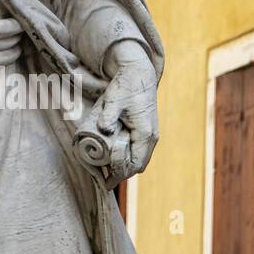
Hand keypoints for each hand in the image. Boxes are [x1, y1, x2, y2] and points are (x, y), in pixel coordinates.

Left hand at [93, 41, 158, 180]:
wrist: (138, 73)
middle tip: (103, 179)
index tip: (105, 179)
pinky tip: (114, 158)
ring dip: (125, 166)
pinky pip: (139, 151)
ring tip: (106, 172)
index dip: (120, 173)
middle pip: (138, 165)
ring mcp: (150, 134)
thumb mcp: (114, 100)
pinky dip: (128, 158)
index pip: (135, 164)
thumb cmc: (126, 86)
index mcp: (145, 133)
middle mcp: (150, 137)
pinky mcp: (145, 130)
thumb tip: (104, 130)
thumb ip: (108, 116)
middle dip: (121, 173)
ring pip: (139, 160)